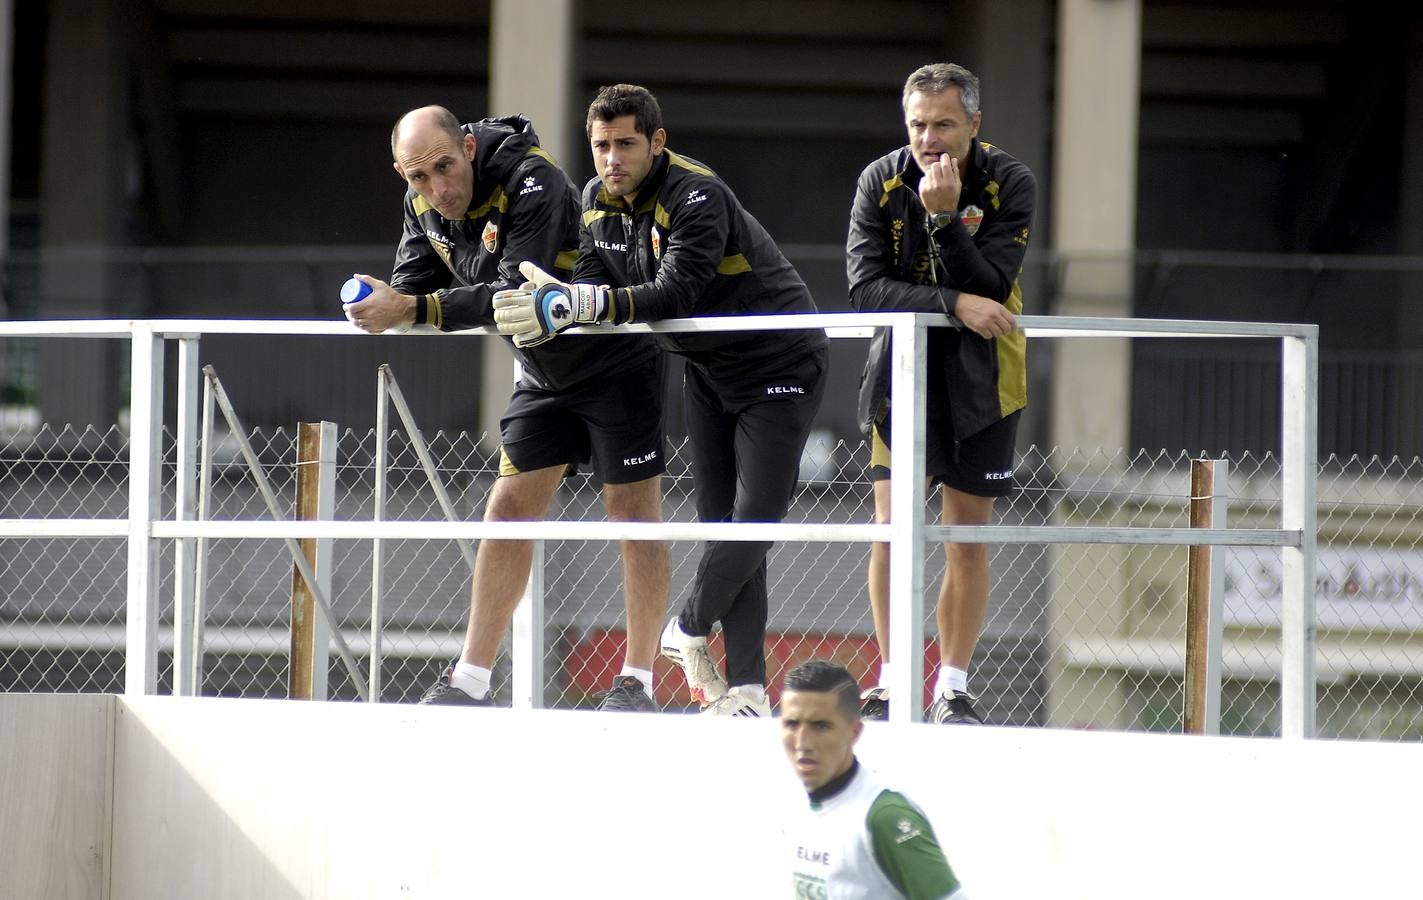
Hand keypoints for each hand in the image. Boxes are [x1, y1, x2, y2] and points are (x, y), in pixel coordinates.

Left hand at [345, 275, 415, 333]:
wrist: (404, 309)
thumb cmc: (392, 298)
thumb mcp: (379, 285)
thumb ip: (367, 279)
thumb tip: (356, 276)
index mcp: (368, 305)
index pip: (351, 308)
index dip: (346, 307)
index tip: (346, 305)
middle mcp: (370, 315)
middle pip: (353, 317)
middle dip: (349, 314)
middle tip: (349, 311)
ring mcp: (374, 323)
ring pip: (358, 324)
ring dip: (354, 321)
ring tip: (353, 317)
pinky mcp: (378, 328)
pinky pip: (366, 330)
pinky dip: (362, 327)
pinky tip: (361, 324)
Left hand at [492, 262, 607, 348]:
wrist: (575, 305)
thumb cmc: (559, 292)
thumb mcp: (546, 279)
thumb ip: (532, 272)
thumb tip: (522, 265)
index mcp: (530, 298)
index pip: (508, 300)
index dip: (498, 302)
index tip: (496, 303)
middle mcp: (531, 311)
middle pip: (508, 315)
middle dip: (499, 316)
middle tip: (498, 315)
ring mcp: (536, 323)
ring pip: (514, 328)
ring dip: (505, 327)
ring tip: (502, 325)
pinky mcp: (542, 332)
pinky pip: (526, 338)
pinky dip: (519, 339)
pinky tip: (515, 337)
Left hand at [919, 155, 961, 215]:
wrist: (943, 213)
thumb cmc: (952, 198)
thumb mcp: (957, 186)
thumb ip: (955, 172)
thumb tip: (953, 159)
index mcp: (949, 183)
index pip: (945, 165)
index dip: (944, 158)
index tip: (945, 156)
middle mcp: (938, 184)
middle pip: (934, 166)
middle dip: (938, 165)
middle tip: (940, 169)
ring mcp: (929, 188)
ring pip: (928, 171)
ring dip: (932, 172)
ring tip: (936, 178)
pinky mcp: (922, 191)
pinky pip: (923, 179)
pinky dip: (927, 180)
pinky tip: (931, 185)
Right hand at [952, 293, 1016, 339]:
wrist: (964, 304)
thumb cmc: (976, 303)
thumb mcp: (992, 303)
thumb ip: (1000, 311)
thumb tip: (1008, 320)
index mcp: (998, 308)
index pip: (1011, 320)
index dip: (1013, 325)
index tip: (1013, 328)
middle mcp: (994, 315)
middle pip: (1006, 328)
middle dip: (1006, 331)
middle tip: (1003, 331)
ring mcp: (987, 322)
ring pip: (998, 333)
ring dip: (996, 333)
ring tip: (992, 329)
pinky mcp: (980, 328)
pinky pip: (988, 336)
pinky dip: (988, 335)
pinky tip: (985, 330)